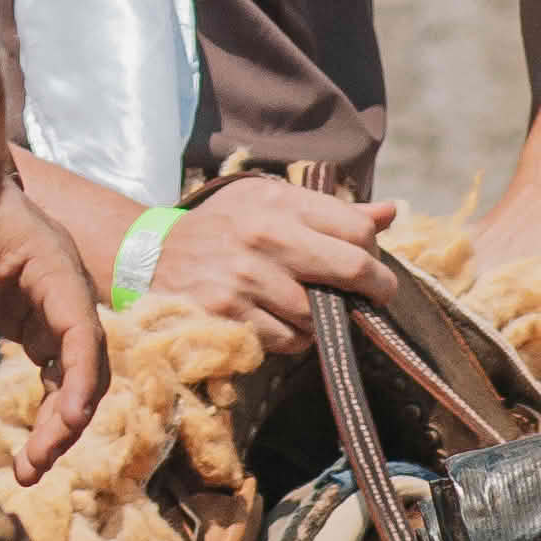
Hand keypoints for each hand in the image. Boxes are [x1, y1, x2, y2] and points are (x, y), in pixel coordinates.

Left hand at [0, 180, 112, 466]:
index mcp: (55, 271)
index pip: (82, 332)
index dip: (79, 380)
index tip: (69, 421)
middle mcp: (68, 297)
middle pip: (85, 368)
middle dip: (66, 422)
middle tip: (34, 463)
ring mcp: (59, 316)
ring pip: (75, 381)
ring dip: (59, 427)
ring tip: (28, 469)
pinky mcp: (43, 330)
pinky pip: (57, 378)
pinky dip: (50, 412)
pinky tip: (32, 447)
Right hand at [131, 178, 397, 355]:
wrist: (148, 255)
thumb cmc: (222, 228)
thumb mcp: (268, 202)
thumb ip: (331, 211)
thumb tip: (392, 212)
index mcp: (278, 201)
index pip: (356, 230)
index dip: (375, 254)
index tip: (372, 267)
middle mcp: (264, 235)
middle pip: (351, 269)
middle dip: (374, 289)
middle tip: (375, 299)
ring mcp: (246, 277)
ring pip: (320, 314)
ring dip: (324, 320)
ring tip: (308, 308)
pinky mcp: (229, 313)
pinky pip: (288, 339)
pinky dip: (293, 337)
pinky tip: (278, 320)